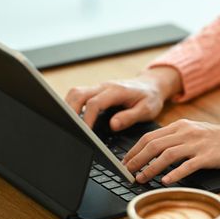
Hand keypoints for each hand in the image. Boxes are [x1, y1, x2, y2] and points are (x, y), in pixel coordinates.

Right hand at [65, 67, 181, 130]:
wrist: (152, 85)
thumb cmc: (150, 98)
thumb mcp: (147, 110)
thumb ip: (129, 117)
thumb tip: (113, 125)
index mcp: (117, 91)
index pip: (94, 103)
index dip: (87, 119)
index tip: (85, 133)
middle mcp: (105, 86)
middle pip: (78, 94)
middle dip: (70, 111)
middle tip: (70, 130)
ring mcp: (98, 88)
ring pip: (75, 92)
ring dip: (68, 107)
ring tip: (68, 125)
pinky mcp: (96, 91)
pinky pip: (79, 95)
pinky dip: (72, 106)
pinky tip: (72, 119)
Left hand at [122, 119, 219, 183]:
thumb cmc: (219, 140)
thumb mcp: (194, 133)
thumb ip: (175, 139)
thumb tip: (152, 153)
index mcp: (180, 126)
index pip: (150, 136)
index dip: (134, 150)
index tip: (124, 162)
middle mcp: (186, 132)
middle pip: (154, 144)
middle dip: (137, 159)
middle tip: (126, 172)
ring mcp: (197, 143)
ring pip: (167, 154)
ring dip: (151, 168)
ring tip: (141, 179)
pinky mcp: (209, 156)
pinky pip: (188, 165)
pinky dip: (175, 173)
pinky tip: (166, 182)